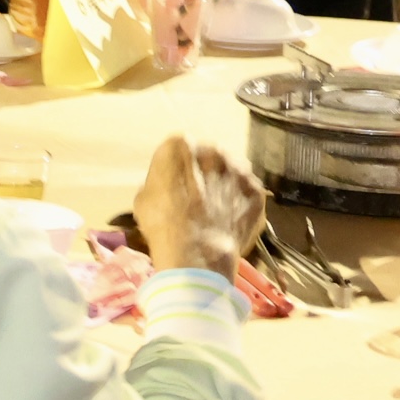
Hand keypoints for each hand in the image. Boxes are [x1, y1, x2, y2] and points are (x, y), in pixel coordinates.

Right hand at [137, 134, 265, 272]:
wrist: (196, 253)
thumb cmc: (163, 224)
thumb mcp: (144, 199)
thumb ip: (158, 183)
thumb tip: (164, 188)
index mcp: (181, 145)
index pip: (178, 148)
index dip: (175, 167)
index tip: (174, 182)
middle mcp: (213, 150)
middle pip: (208, 156)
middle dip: (203, 171)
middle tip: (196, 195)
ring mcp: (240, 170)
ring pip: (230, 172)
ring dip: (223, 184)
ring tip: (215, 207)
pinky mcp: (256, 191)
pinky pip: (246, 192)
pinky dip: (239, 202)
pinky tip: (229, 218)